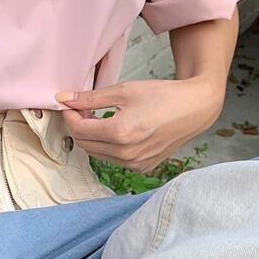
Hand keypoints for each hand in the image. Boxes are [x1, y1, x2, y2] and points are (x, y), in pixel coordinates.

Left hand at [55, 75, 224, 173]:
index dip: (71, 115)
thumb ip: (91, 97)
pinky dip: (108, 147)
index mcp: (120, 133)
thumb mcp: (124, 90)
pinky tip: (118, 131)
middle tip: (86, 109)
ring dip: (93, 137)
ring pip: (97, 154)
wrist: (194, 109)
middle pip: (85, 144)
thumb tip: (64, 98)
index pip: (79, 129)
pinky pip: (113, 160)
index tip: (72, 104)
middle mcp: (126, 153)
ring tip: (102, 119)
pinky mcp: (142, 168)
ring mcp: (135, 164)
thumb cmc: (162, 96)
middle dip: (80, 126)